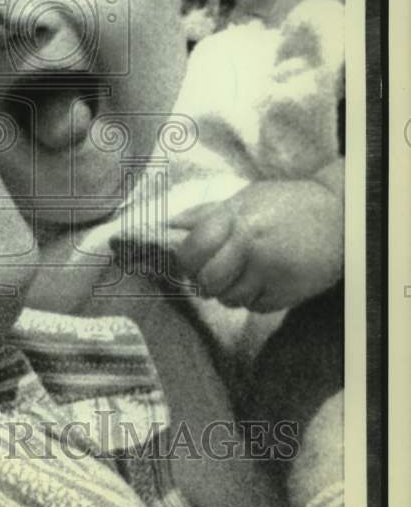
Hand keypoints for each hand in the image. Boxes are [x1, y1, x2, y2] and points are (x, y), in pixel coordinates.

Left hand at [172, 179, 342, 311]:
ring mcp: (270, 272)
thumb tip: (168, 226)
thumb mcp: (244, 199)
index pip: (191, 252)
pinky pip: (255, 307)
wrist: (339, 217)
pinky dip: (254, 298)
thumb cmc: (286, 204)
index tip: (191, 260)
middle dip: (206, 281)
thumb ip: (206, 215)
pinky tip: (265, 279)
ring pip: (229, 299)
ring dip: (230, 291)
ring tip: (246, 271)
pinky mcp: (288, 293)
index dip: (186, 261)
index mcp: (235, 219)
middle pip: (207, 283)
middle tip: (216, 271)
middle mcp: (250, 246)